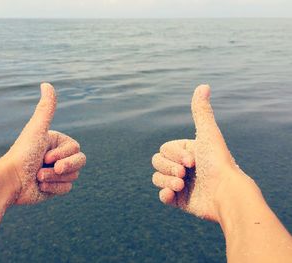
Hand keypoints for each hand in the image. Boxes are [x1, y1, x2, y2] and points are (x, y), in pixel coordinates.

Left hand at [2, 83, 85, 204]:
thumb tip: (46, 84)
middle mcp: (58, 156)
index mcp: (56, 143)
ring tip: (38, 176)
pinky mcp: (55, 187)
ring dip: (54, 178)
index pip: (76, 148)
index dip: (64, 154)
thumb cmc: (23, 153)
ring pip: (74, 176)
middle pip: (80, 162)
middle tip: (50, 167)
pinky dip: (53, 188)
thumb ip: (46, 108)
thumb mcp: (37, 129)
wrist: (11, 181)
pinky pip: (67, 188)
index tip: (45, 155)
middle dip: (64, 167)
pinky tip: (40, 185)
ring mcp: (57, 172)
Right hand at [152, 85, 250, 220]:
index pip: (164, 149)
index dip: (174, 154)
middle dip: (168, 167)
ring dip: (166, 180)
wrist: (226, 194)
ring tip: (180, 185)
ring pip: (157, 178)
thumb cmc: (218, 162)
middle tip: (184, 173)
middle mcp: (183, 167)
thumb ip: (201, 112)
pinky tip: (174, 194)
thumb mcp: (208, 134)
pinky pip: (162, 196)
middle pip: (157, 162)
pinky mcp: (180, 201)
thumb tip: (203, 85)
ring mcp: (180, 184)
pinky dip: (165, 194)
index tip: (192, 160)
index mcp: (188, 152)